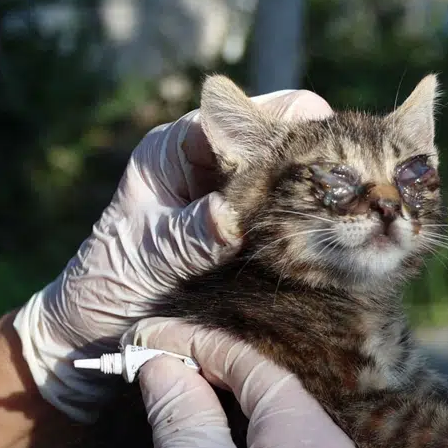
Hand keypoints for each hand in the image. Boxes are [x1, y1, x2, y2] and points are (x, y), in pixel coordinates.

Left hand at [12, 89, 333, 421]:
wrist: (93, 335)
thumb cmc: (104, 287)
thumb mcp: (145, 260)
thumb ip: (188, 236)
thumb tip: (230, 216)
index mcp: (175, 148)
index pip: (241, 113)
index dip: (287, 126)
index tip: (326, 155)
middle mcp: (208, 164)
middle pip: (279, 138)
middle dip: (318, 159)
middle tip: (354, 192)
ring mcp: (232, 198)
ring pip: (293, 179)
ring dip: (321, 197)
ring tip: (354, 219)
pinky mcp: (247, 235)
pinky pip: (290, 220)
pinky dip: (313, 229)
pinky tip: (338, 246)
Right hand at [125, 319, 375, 447]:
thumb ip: (180, 407)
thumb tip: (164, 360)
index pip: (260, 372)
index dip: (201, 347)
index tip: (151, 335)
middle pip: (271, 401)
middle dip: (209, 378)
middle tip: (154, 362)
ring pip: (269, 438)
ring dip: (218, 416)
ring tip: (166, 395)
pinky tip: (194, 443)